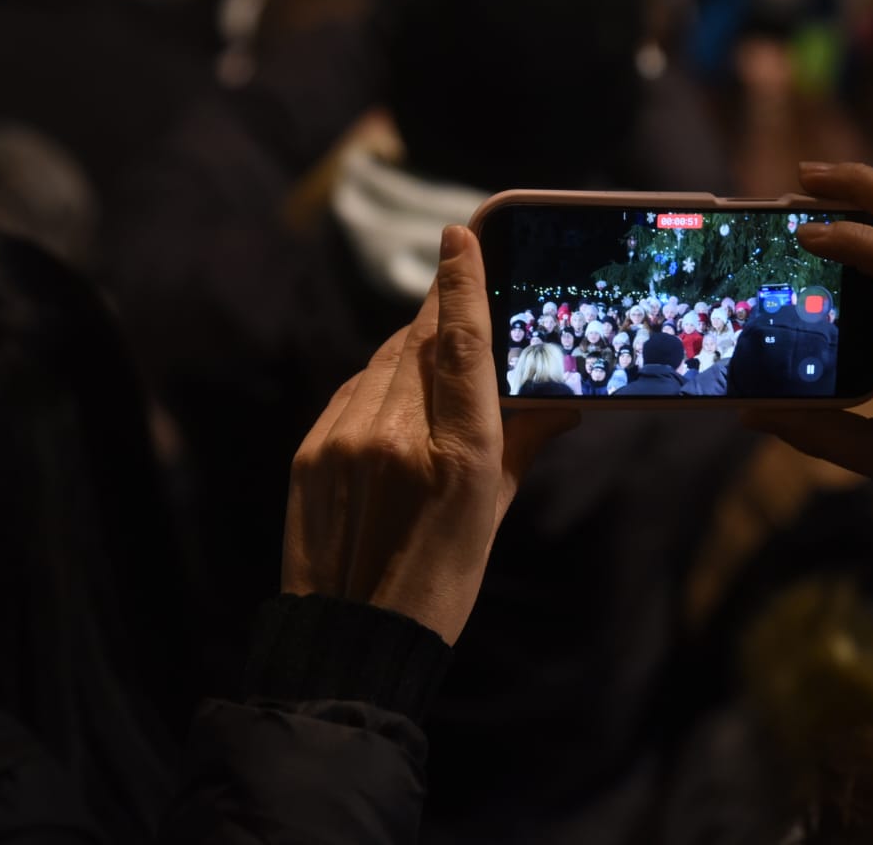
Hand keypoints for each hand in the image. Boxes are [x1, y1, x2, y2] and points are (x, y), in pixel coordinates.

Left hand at [283, 226, 577, 642]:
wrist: (351, 638)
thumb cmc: (438, 582)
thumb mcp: (492, 515)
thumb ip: (522, 444)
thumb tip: (561, 398)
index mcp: (457, 455)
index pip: (459, 344)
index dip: (461, 283)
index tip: (460, 234)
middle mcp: (395, 436)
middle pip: (419, 344)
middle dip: (440, 317)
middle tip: (460, 291)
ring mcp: (345, 441)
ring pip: (382, 365)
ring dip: (409, 356)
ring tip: (433, 374)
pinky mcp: (311, 451)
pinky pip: (350, 393)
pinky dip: (375, 389)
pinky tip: (392, 411)